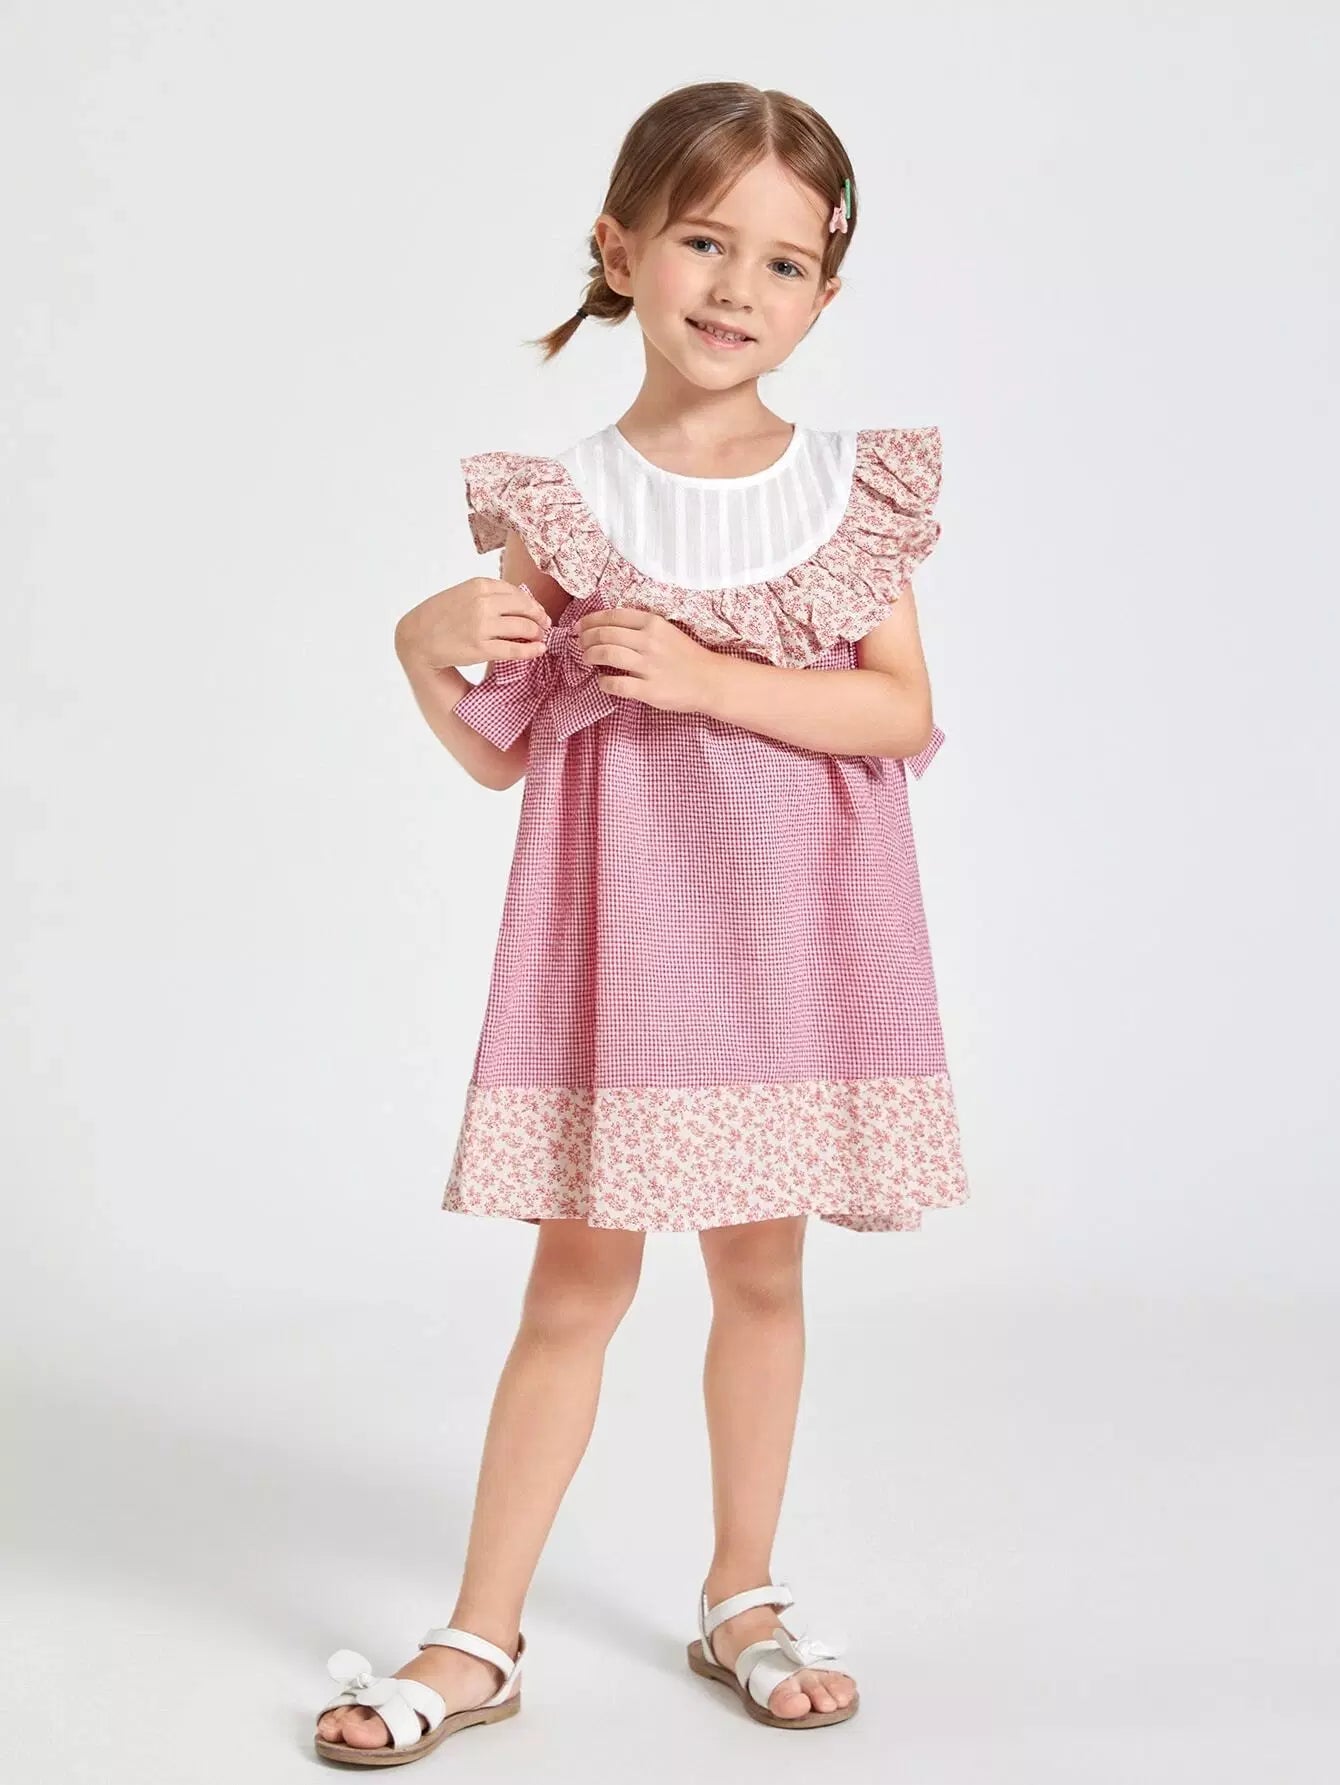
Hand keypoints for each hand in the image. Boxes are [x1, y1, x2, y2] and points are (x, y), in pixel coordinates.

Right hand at [395, 577, 551, 669]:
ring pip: (524, 628)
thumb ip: (488, 594)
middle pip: (525, 609)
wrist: (417, 638)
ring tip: (540, 638)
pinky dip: (532, 650)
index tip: (538, 612)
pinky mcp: (481, 648)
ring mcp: (483, 626)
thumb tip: (520, 602)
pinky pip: (515, 649)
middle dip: (539, 618)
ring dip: (537, 634)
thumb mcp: (463, 593)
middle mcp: (483, 603)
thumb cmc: (439, 615)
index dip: (532, 604)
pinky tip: (539, 651)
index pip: (517, 593)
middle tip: (545, 625)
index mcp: (480, 585)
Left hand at [575, 607, 721, 715]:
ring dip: (590, 656)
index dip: (591, 620)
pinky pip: (616, 684)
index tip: (581, 625)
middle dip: (586, 638)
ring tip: (587, 658)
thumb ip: (641, 627)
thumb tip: (607, 627)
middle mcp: (649, 642)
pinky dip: (603, 683)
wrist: (710, 681)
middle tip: (580, 643)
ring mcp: (648, 666)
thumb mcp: (667, 631)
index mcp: (653, 623)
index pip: (613, 616)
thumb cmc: (686, 656)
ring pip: (607, 655)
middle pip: (605, 634)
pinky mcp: (649, 689)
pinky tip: (602, 682)